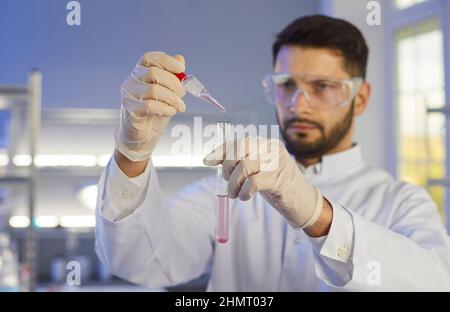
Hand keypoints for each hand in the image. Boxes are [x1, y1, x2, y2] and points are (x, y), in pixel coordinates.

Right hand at [115, 51, 185, 161]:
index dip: (167, 61)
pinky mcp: (129, 109)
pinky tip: (170, 112)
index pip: (150, 58)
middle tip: (183, 95)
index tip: (181, 69)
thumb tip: (180, 58)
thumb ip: (173, 76)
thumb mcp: (168, 92)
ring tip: (179, 106)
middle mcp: (132, 80)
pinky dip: (165, 108)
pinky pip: (150, 105)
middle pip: (154, 73)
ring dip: (173, 99)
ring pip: (154, 89)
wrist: (145, 134)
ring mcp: (128, 94)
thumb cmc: (155, 111)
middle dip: (174, 84)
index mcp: (140, 72)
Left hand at [203, 137, 323, 228]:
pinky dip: (244, 191)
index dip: (221, 150)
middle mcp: (272, 148)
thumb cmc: (277, 185)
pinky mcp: (280, 179)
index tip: (207, 161)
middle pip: (240, 149)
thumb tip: (210, 159)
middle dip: (227, 167)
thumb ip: (239, 163)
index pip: (239, 141)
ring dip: (233, 183)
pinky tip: (245, 197)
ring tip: (234, 194)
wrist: (303, 201)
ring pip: (244, 166)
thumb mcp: (257, 170)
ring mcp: (277, 162)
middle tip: (228, 182)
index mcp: (266, 144)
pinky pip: (254, 182)